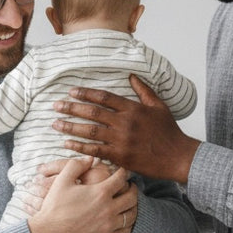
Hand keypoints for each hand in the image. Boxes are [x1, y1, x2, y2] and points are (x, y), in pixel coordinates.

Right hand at [27, 157, 138, 232]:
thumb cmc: (54, 207)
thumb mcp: (62, 181)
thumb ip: (76, 165)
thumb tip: (89, 158)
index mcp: (100, 192)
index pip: (121, 178)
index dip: (124, 172)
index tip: (123, 172)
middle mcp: (108, 209)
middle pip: (131, 197)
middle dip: (133, 189)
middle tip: (130, 187)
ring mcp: (109, 226)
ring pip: (131, 215)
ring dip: (133, 207)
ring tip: (130, 203)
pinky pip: (125, 232)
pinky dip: (128, 225)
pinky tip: (124, 221)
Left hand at [52, 76, 199, 183]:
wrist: (177, 156)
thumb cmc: (169, 131)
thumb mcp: (159, 106)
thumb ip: (143, 90)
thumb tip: (131, 75)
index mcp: (132, 108)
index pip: (104, 97)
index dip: (86, 93)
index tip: (72, 91)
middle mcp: (124, 123)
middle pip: (92, 113)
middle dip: (71, 108)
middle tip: (55, 105)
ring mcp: (121, 140)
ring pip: (90, 131)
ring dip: (70, 127)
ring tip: (55, 124)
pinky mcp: (120, 156)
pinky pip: (95, 150)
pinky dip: (79, 147)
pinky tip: (67, 144)